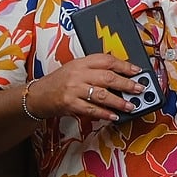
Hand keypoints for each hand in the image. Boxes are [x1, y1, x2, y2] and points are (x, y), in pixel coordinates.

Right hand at [26, 53, 142, 124]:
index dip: (124, 65)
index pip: (107, 60)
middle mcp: (78, 74)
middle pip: (108, 77)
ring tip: (130, 106)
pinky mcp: (69, 104)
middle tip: (139, 89)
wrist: (37, 95)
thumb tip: (121, 76)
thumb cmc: (59, 82)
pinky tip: (114, 116)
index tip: (137, 71)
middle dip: (127, 84)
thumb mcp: (76, 69)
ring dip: (119, 102)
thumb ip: (95, 70)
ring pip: (101, 95)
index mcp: (81, 62)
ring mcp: (73, 89)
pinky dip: (104, 114)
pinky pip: (91, 109)